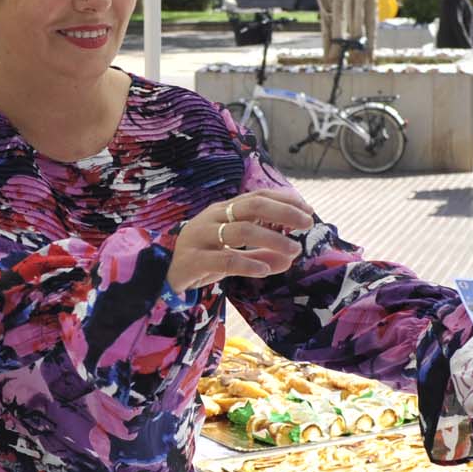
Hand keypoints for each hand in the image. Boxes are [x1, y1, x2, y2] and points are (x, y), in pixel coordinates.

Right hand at [168, 189, 311, 292]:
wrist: (164, 275)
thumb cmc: (202, 259)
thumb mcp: (234, 254)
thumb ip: (261, 254)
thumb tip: (292, 257)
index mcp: (223, 210)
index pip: (258, 196)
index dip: (285, 200)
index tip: (308, 210)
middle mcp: (213, 217)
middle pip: (253, 206)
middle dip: (284, 212)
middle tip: (307, 224)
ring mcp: (202, 237)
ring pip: (241, 230)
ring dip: (272, 239)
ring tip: (293, 250)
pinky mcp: (194, 260)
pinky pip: (225, 259)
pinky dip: (248, 263)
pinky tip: (265, 270)